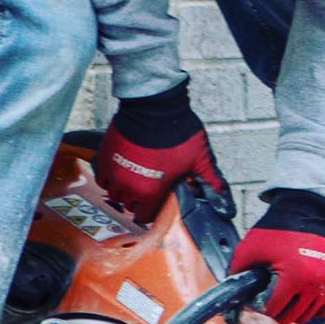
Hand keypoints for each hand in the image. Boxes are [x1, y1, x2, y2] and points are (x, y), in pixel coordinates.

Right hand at [95, 78, 225, 212]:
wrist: (154, 107)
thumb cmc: (177, 132)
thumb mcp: (199, 159)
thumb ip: (209, 181)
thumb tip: (222, 199)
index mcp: (150, 192)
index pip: (144, 216)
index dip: (151, 212)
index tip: (154, 205)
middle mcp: (128, 186)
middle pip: (128, 205)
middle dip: (138, 201)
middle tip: (147, 189)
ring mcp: (114, 172)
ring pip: (114, 192)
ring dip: (122, 190)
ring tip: (133, 179)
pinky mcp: (104, 157)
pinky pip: (102, 177)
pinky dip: (109, 177)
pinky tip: (121, 169)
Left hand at [230, 189, 324, 323]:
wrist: (305, 210)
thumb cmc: (278, 229)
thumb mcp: (249, 249)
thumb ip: (236, 273)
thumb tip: (230, 296)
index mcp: (294, 277)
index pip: (274, 310)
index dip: (262, 305)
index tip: (261, 296)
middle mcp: (316, 282)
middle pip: (291, 317)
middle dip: (278, 310)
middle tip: (274, 297)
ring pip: (309, 316)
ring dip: (295, 310)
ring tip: (288, 296)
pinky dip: (315, 307)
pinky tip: (304, 297)